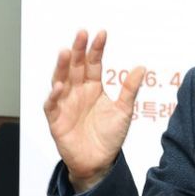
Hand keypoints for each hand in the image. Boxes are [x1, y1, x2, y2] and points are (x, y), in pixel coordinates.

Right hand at [43, 30, 144, 192]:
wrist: (100, 162)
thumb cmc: (110, 135)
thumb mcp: (124, 110)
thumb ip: (130, 89)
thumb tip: (141, 67)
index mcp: (93, 88)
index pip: (93, 63)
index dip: (96, 49)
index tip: (101, 33)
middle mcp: (78, 92)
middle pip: (76, 67)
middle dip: (78, 50)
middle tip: (81, 34)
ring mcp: (66, 105)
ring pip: (61, 80)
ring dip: (62, 67)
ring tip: (66, 52)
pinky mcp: (57, 120)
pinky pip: (52, 106)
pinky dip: (54, 96)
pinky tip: (59, 87)